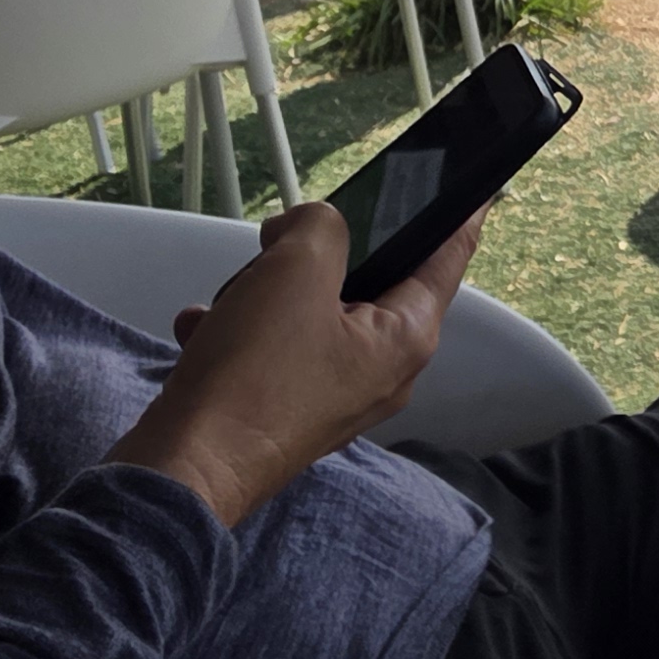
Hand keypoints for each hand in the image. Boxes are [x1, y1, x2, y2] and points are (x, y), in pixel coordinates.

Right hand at [106, 205, 479, 526]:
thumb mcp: (295, 271)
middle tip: (286, 236)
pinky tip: (204, 329)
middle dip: (319, 256)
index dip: (458, 218)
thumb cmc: (253, 377)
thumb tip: (310, 227)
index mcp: (403, 340)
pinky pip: (268, 350)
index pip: (446, 261)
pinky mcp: (284, 409)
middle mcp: (379, 373)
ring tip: (235, 297)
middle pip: (368, 283)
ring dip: (262, 295)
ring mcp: (331, 396)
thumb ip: (320, 227)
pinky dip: (234, 332)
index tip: (474, 191)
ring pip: (307, 314)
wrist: (184, 467)